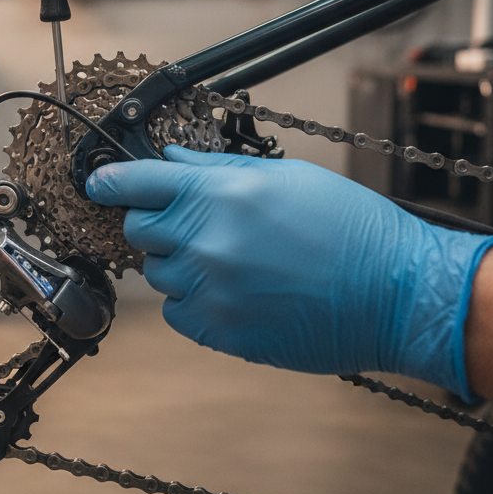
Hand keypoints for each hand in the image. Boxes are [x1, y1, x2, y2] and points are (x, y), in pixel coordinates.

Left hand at [87, 145, 492, 396]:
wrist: (395, 293)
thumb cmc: (349, 227)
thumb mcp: (283, 176)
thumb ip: (214, 170)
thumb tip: (170, 161)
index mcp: (218, 196)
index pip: (135, 183)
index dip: (109, 180)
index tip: (97, 182)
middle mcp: (205, 243)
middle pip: (140, 230)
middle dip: (157, 222)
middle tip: (193, 222)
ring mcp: (210, 291)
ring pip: (159, 273)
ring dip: (181, 263)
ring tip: (231, 260)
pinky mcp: (220, 332)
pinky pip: (178, 313)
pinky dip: (194, 302)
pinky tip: (234, 291)